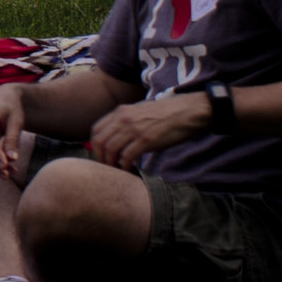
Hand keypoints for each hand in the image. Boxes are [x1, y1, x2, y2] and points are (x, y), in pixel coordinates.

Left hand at [87, 92, 210, 170]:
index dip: (95, 146)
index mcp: (120, 111)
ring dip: (111, 163)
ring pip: (111, 149)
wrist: (186, 111)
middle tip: (106, 167)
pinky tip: (128, 170)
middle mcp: (123, 119)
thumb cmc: (164, 114)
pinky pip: (128, 156)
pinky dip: (125, 165)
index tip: (100, 156)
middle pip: (100, 141)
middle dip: (100, 157)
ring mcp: (134, 129)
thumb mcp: (138, 111)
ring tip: (116, 170)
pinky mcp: (146, 139)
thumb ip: (125, 121)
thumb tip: (115, 137)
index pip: (96, 130)